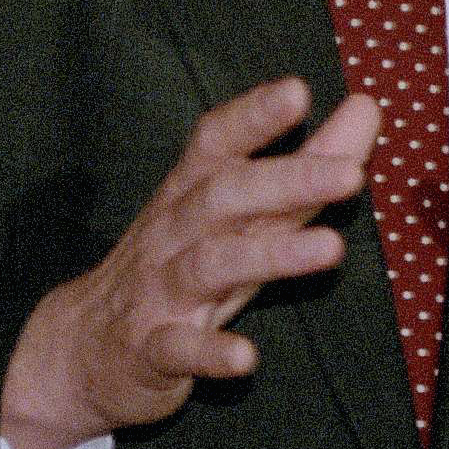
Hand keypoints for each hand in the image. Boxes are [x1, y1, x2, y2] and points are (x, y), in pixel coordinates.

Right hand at [0, 80, 374, 448]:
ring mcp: (157, 291)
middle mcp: (172, 234)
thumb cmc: (176, 268)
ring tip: (331, 249)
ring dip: (270, 256)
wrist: (83, 350)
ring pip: (208, 264)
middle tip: (351, 173)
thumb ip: (303, 168)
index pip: (216, 143)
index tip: (298, 91)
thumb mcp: (240, 218)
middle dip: (286, 180)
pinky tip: (246, 358)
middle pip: (222, 196)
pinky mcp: (149, 351)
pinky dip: (210, 352)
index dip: (254, 115)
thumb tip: (365, 110)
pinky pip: (177, 348)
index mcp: (190, 194)